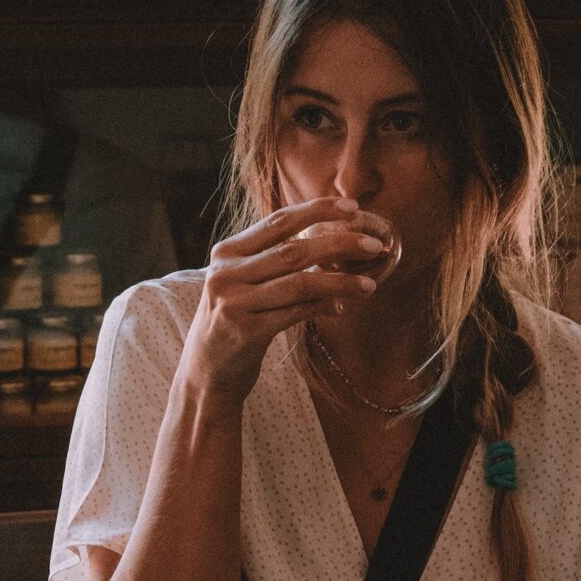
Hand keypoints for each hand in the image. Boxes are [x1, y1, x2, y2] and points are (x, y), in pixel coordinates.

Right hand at [178, 197, 381, 408]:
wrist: (206, 373)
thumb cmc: (234, 324)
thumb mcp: (243, 284)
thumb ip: (272, 262)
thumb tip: (329, 243)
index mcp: (227, 253)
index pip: (279, 221)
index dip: (318, 210)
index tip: (352, 207)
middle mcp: (227, 273)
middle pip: (294, 250)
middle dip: (340, 244)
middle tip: (374, 246)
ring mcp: (234, 302)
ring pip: (300, 282)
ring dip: (340, 282)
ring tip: (369, 286)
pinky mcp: (247, 332)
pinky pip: (295, 313)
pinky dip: (322, 308)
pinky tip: (341, 308)